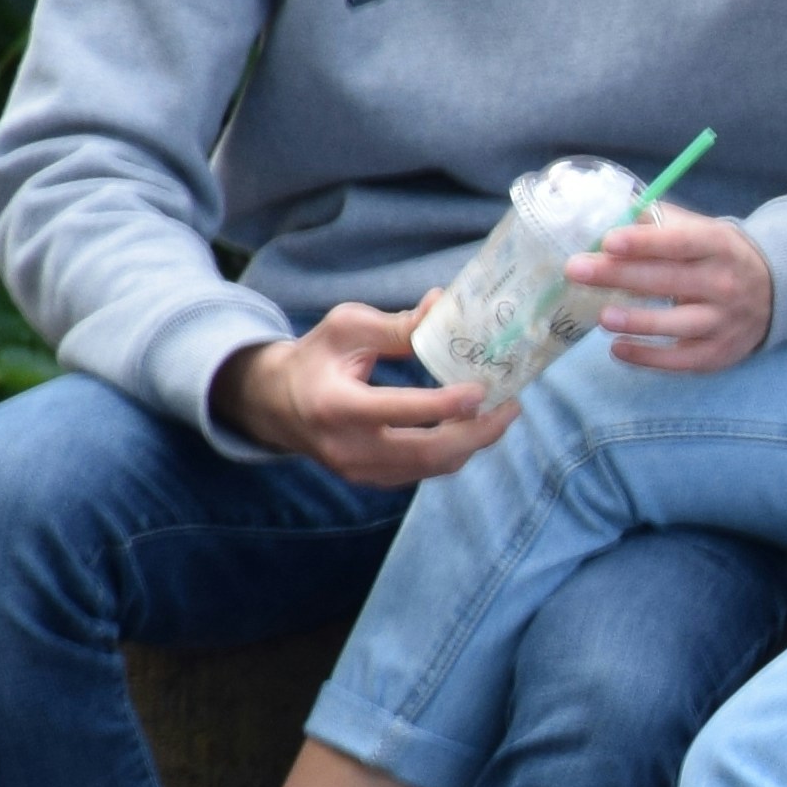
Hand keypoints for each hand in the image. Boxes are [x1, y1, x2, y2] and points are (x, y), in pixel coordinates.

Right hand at [222, 302, 517, 484]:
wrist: (275, 404)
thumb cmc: (315, 358)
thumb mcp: (346, 328)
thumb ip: (398, 326)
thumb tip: (444, 306)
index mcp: (336, 407)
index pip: (398, 411)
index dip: (445, 405)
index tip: (482, 389)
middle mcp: (348, 448)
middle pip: (427, 453)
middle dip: (477, 432)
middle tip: (511, 406)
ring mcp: (361, 471)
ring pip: (432, 467)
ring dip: (474, 442)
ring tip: (502, 412)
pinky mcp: (373, 480)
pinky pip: (425, 471)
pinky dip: (455, 450)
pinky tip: (474, 425)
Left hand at [570, 203, 774, 373]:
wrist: (773, 293)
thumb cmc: (719, 257)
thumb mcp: (701, 231)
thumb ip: (658, 223)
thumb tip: (605, 212)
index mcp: (718, 246)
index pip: (680, 243)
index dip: (644, 242)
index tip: (608, 241)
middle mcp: (725, 284)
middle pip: (669, 281)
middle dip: (620, 275)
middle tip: (576, 270)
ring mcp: (723, 322)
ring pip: (677, 325)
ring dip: (638, 321)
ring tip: (602, 317)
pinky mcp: (717, 353)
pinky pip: (680, 360)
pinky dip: (648, 357)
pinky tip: (618, 349)